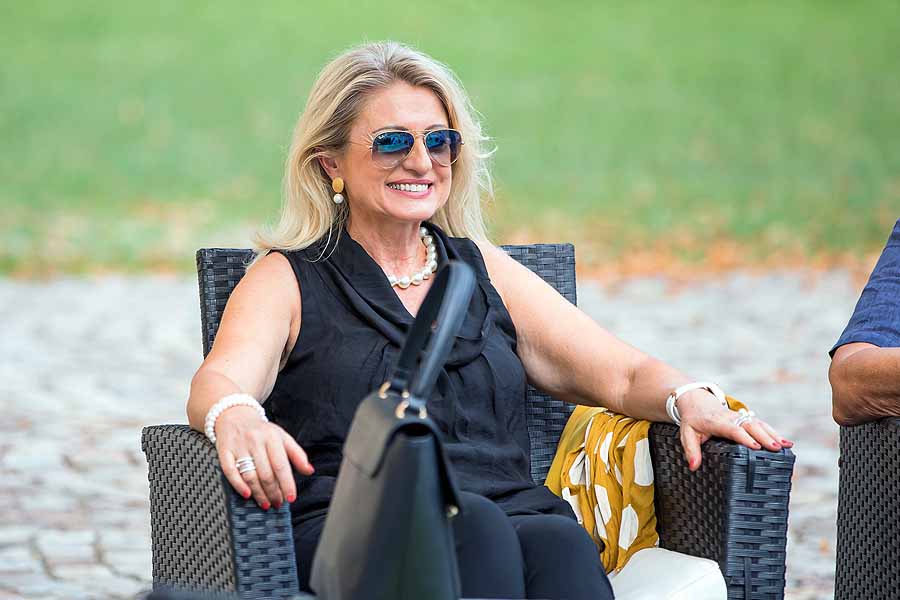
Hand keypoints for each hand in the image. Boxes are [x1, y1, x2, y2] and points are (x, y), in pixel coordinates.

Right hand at [214, 405, 314, 508]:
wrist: (235, 415)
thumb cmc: (262, 431)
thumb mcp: (282, 437)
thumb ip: (297, 454)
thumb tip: (309, 470)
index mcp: (272, 437)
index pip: (281, 465)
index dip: (287, 483)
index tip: (291, 497)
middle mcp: (255, 441)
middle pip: (266, 473)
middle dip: (273, 492)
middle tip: (278, 503)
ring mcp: (239, 446)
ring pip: (250, 475)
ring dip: (259, 493)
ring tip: (266, 503)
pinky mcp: (224, 451)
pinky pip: (230, 471)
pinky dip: (238, 485)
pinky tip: (247, 494)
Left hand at [676, 390, 793, 471]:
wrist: (696, 401)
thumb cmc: (693, 420)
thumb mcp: (687, 434)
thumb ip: (691, 450)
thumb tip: (693, 466)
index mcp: (717, 422)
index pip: (732, 429)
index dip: (744, 437)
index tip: (756, 446)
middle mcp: (731, 418)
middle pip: (750, 426)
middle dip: (764, 436)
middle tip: (777, 448)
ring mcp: (740, 417)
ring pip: (759, 424)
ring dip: (773, 434)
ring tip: (786, 446)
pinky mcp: (746, 419)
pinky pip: (761, 425)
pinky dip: (773, 433)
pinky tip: (785, 443)